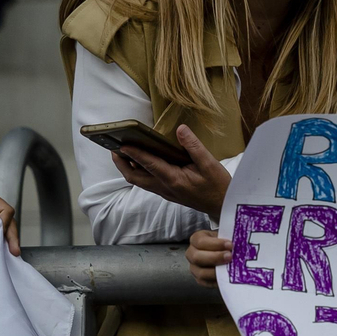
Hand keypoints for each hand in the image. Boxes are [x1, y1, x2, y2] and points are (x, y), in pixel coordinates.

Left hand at [112, 124, 232, 216]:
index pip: (149, 164)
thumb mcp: (209, 164)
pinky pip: (147, 182)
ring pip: (139, 180)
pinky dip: (139, 171)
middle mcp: (165, 187)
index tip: (122, 144)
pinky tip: (142, 161)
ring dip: (128, 168)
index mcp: (174, 179)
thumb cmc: (218, 186)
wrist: (222, 206)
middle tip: (114, 148)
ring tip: (123, 153)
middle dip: (122, 163)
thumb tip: (180, 129)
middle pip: (135, 177)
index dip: (134, 153)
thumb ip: (193, 146)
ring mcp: (165, 192)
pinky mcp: (167, 192)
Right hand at [186, 229, 233, 287]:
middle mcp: (191, 253)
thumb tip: (235, 239)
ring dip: (216, 271)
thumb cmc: (223, 243)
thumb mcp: (223, 235)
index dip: (215, 244)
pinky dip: (216, 281)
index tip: (230, 245)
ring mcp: (194, 267)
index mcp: (196, 239)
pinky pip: (205, 283)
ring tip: (229, 268)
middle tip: (229, 256)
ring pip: (201, 272)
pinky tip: (225, 277)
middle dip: (215, 257)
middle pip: (197, 257)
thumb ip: (227, 235)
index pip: (200, 241)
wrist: (223, 253)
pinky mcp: (199, 279)